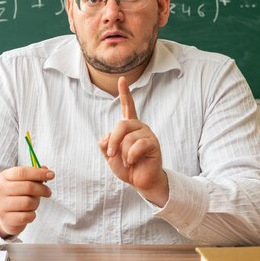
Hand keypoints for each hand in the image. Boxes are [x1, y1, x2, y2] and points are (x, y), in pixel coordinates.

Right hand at [0, 166, 54, 236]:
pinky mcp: (6, 219)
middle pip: (28, 187)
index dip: (38, 173)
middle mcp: (0, 189)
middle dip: (42, 189)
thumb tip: (46, 169)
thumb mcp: (24, 182)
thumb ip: (35, 176)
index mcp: (4, 177)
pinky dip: (32, 215)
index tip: (52, 175)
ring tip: (34, 204)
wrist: (5, 216)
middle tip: (48, 192)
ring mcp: (1, 205)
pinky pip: (27, 216)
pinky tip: (29, 213)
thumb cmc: (17, 195)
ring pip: (28, 202)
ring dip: (36, 203)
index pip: (22, 172)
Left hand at [99, 77, 168, 206]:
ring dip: (123, 154)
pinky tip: (134, 161)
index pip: (128, 106)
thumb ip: (105, 144)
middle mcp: (139, 127)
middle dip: (114, 142)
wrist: (140, 181)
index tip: (122, 79)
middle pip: (121, 125)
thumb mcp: (110, 155)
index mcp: (129, 127)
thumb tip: (107, 136)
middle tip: (111, 155)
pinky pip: (137, 146)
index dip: (125, 93)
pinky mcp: (153, 144)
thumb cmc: (126, 166)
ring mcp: (148, 134)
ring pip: (128, 138)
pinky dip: (131, 157)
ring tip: (128, 161)